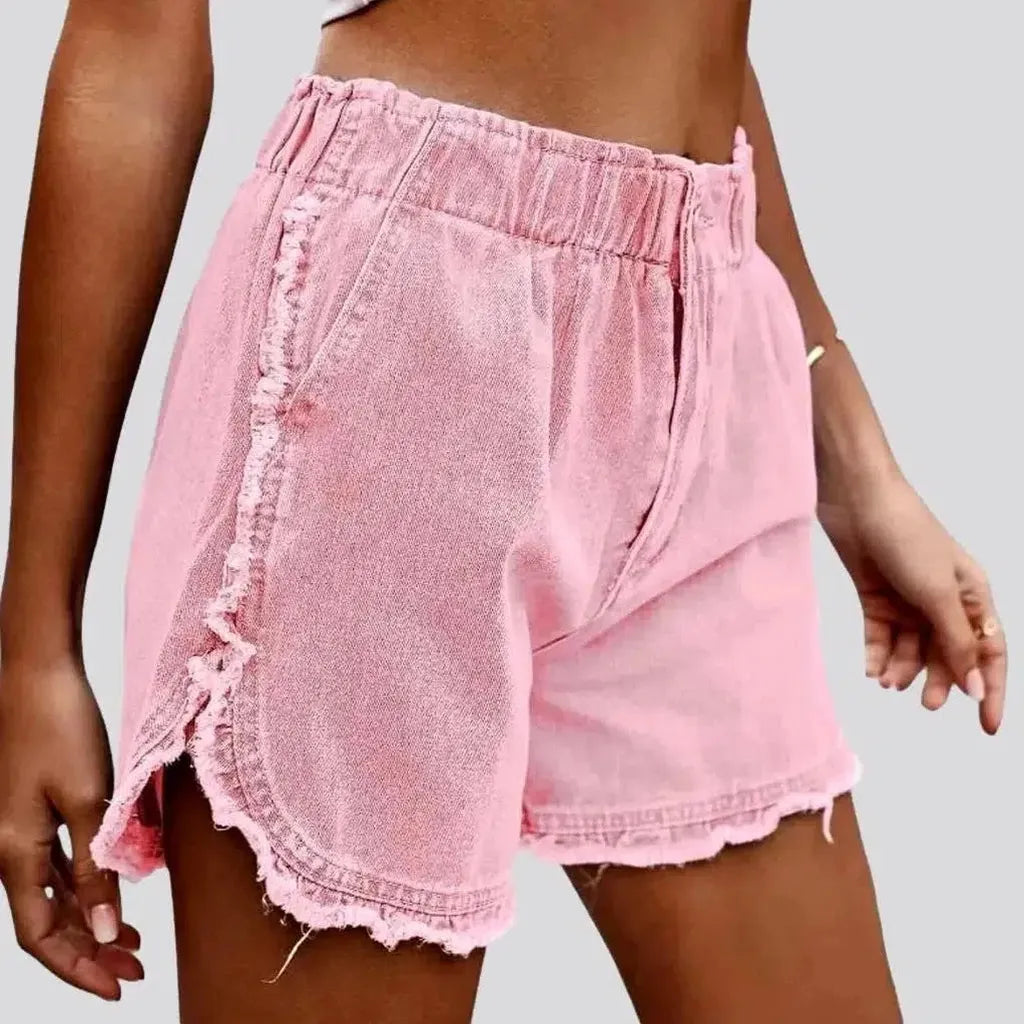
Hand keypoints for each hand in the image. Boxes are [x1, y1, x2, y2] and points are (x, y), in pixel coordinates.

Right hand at [0, 655, 142, 998]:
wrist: (38, 671)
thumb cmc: (61, 727)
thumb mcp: (88, 799)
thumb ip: (95, 867)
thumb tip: (104, 932)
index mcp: (14, 853)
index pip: (42, 936)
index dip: (78, 969)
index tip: (120, 986)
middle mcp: (10, 848)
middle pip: (46, 921)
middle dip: (88, 952)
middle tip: (136, 969)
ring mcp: (21, 827)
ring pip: (53, 894)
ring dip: (89, 920)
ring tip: (132, 939)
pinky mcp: (36, 805)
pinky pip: (56, 863)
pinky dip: (84, 885)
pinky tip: (113, 889)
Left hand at [818, 470, 1006, 733]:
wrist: (857, 499)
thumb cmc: (907, 536)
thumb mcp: (937, 593)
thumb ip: (956, 642)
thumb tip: (975, 687)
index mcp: (972, 594)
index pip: (988, 651)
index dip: (990, 688)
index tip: (988, 727)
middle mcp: (942, 599)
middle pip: (948, 654)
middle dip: (940, 680)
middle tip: (926, 703)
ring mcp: (908, 598)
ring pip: (912, 648)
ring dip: (903, 668)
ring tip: (888, 681)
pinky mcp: (876, 596)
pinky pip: (881, 637)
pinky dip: (878, 655)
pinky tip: (872, 670)